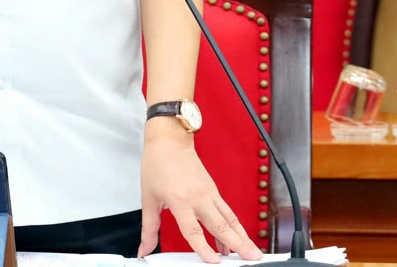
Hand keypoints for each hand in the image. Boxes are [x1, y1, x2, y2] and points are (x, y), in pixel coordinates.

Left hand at [139, 126, 263, 262]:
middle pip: (221, 226)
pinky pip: (227, 212)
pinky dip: (235, 227)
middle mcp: (198, 197)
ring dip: (242, 237)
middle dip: (238, 245)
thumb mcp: (148, 199)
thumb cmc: (157, 165)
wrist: (170, 140)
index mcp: (179, 200)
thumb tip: (144, 249)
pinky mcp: (214, 191)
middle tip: (252, 259)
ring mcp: (209, 193)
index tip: (214, 261)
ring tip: (252, 253)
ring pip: (230, 219)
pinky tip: (236, 239)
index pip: (193, 230)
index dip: (204, 248)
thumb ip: (149, 228)